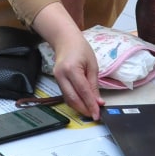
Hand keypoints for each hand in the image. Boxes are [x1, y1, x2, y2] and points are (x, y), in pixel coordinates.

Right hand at [33, 3, 103, 118]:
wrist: (65, 40)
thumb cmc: (81, 49)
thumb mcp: (92, 65)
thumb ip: (94, 85)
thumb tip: (98, 101)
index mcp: (72, 69)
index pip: (83, 91)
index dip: (90, 104)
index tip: (97, 114)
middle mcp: (62, 75)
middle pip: (73, 98)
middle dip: (84, 109)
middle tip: (94, 115)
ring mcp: (57, 78)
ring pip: (68, 99)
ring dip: (79, 107)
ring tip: (90, 111)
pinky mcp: (56, 81)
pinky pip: (66, 95)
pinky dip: (75, 101)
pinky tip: (83, 104)